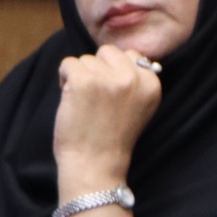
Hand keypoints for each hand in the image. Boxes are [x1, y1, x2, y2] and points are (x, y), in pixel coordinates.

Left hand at [52, 44, 161, 195]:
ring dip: (80, 77)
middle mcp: (133, 78)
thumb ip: (137, 82)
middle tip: (96, 97)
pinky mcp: (83, 81)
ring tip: (85, 103)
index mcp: (151, 84)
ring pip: (86, 59)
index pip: (132, 55)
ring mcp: (108, 78)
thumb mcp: (140, 106)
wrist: (96, 164)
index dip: (115, 71)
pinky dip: (64, 79)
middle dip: (98, 69)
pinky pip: (68, 64)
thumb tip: (128, 55)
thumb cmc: (113, 138)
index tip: (112, 95)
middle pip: (108, 52)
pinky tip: (72, 100)